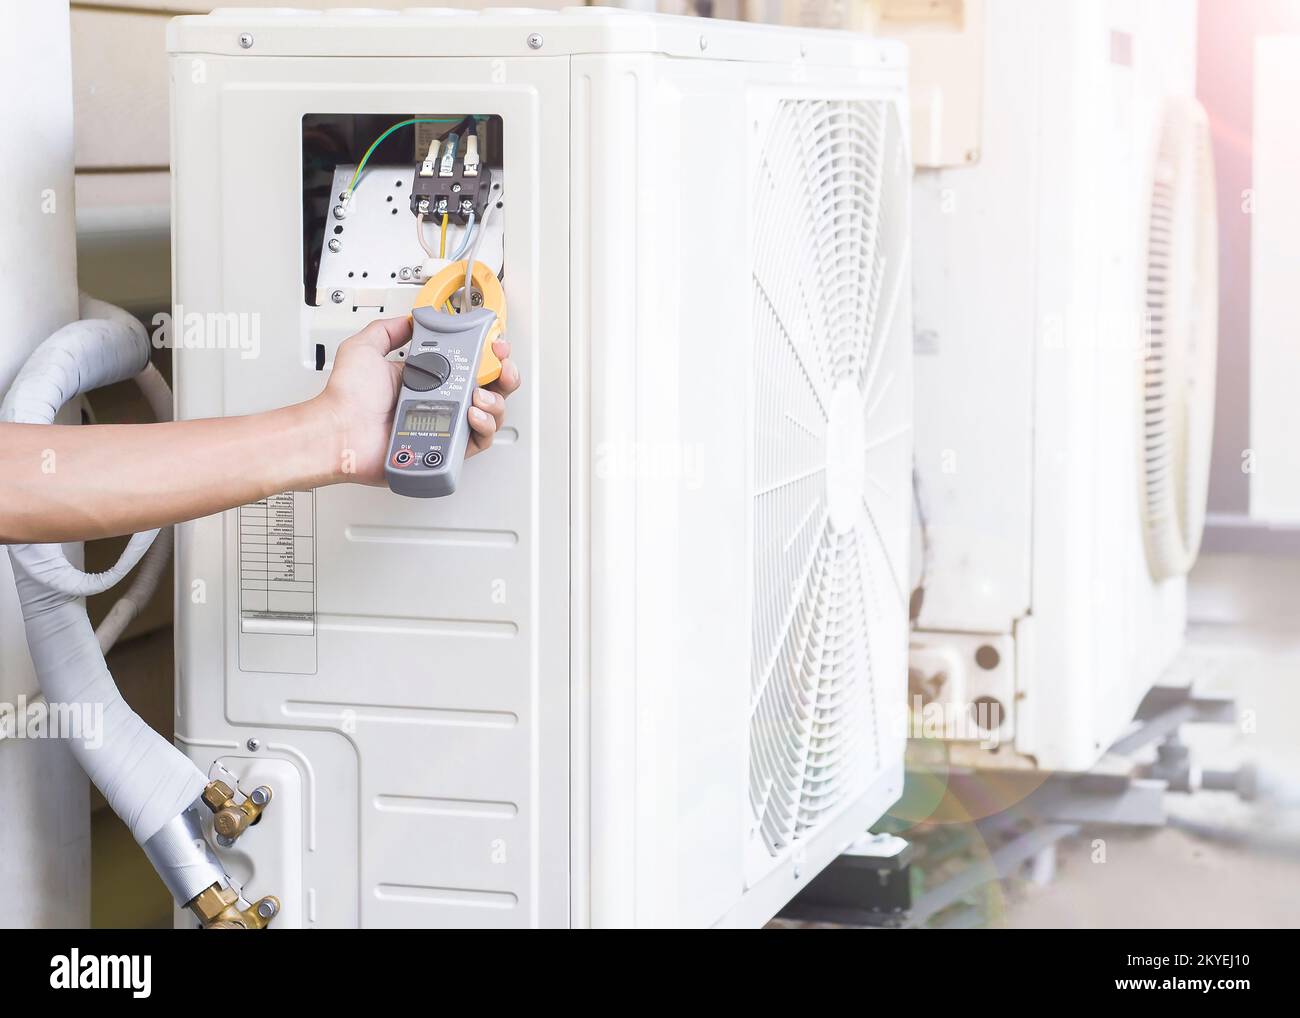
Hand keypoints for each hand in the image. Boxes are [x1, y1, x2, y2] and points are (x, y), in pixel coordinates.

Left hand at [314, 315, 520, 484]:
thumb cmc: (347, 398)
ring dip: (495, 401)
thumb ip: (388, 330)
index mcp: (427, 379)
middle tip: (500, 367)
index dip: (489, 354)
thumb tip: (411, 320)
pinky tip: (472, 413)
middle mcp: (440, 402)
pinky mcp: (445, 450)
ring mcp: (444, 426)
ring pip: (490, 415)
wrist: (339, 431)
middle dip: (504, 375)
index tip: (494, 344)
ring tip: (479, 394)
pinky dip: (483, 427)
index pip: (469, 364)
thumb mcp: (364, 349)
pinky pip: (478, 441)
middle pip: (489, 388)